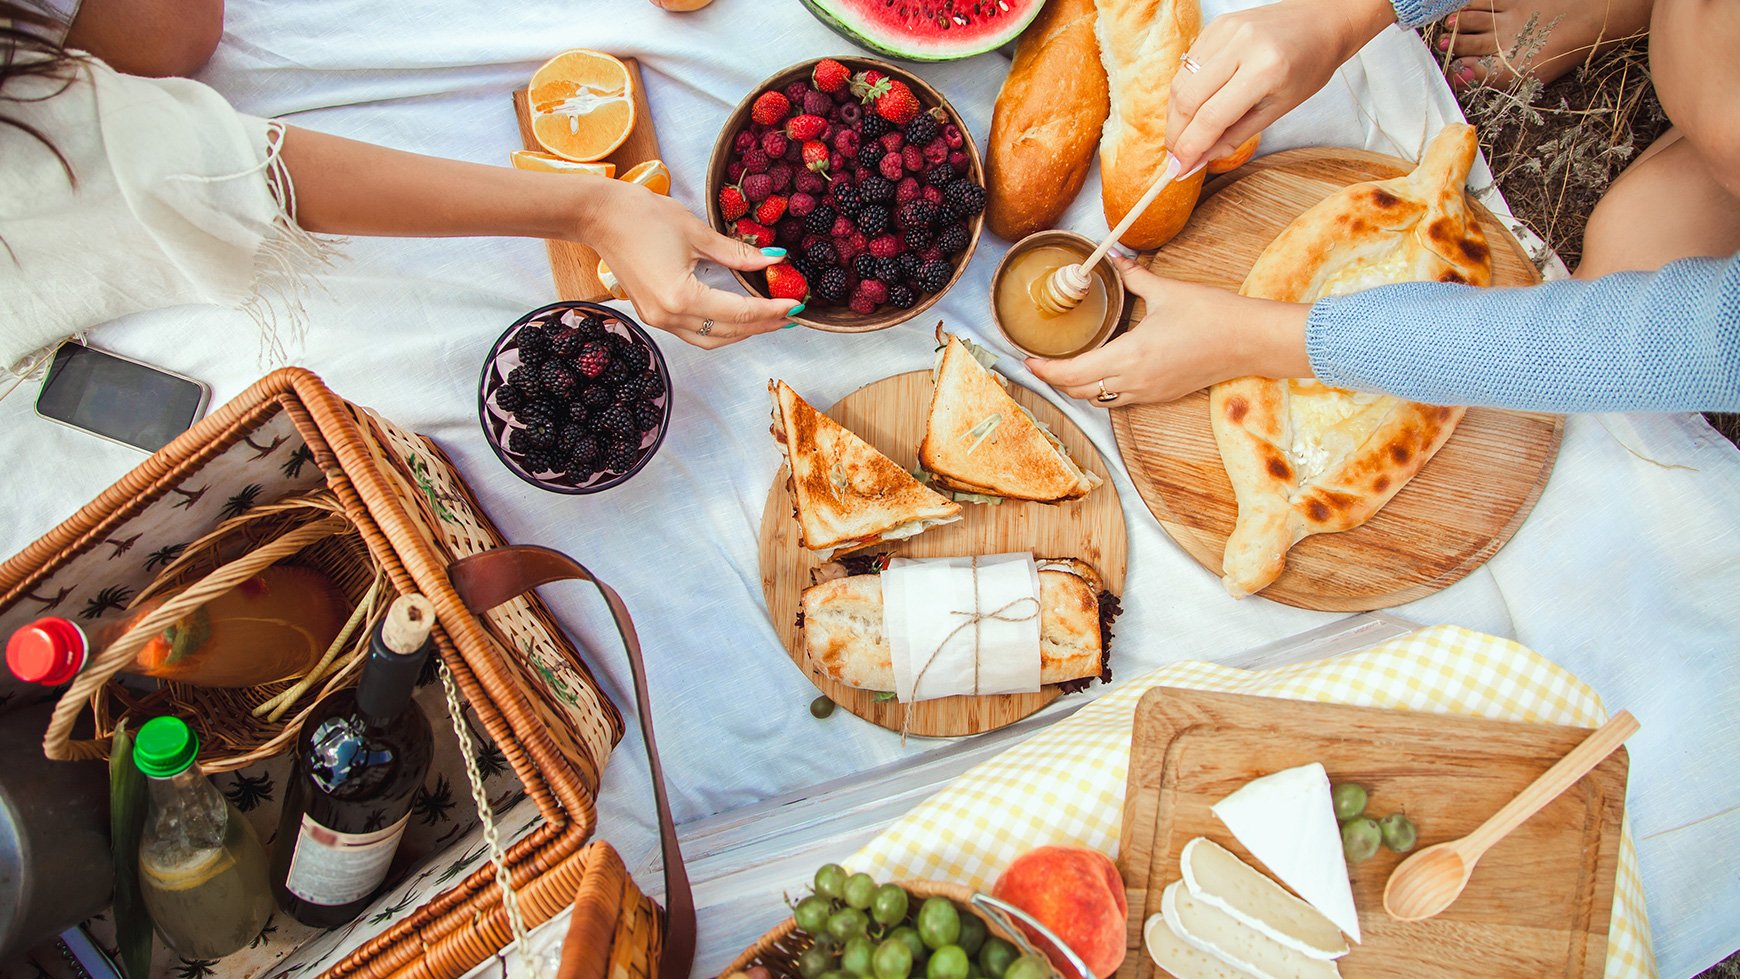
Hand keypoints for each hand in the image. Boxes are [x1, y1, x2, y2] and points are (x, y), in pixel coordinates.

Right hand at [584, 181, 798, 348]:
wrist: (599, 216)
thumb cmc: (643, 217)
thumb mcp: (698, 233)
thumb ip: (738, 254)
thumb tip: (773, 261)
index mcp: (682, 298)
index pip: (740, 313)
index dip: (771, 310)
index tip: (796, 305)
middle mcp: (669, 317)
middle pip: (728, 332)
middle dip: (762, 325)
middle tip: (790, 313)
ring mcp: (658, 320)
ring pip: (710, 339)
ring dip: (741, 332)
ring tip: (769, 318)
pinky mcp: (652, 314)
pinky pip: (693, 332)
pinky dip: (719, 329)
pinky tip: (736, 316)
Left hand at [1026, 254, 1311, 404]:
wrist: (1251, 341)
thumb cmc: (1214, 316)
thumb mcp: (1167, 290)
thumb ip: (1134, 276)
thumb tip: (1113, 256)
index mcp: (1130, 356)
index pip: (1072, 373)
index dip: (1044, 369)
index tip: (1027, 359)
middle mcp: (1135, 381)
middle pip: (1078, 391)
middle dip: (1054, 379)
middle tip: (1040, 361)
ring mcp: (1148, 393)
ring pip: (1098, 399)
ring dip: (1077, 386)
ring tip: (1065, 366)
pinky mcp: (1162, 395)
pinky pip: (1119, 400)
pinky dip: (1100, 390)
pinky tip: (1100, 371)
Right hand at [1167, 0, 1396, 170]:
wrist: (1321, 20)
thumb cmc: (1308, 66)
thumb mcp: (1278, 109)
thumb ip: (1235, 136)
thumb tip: (1198, 159)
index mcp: (1266, 68)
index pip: (1212, 117)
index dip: (1190, 148)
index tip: (1179, 170)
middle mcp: (1242, 44)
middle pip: (1187, 100)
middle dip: (1176, 135)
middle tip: (1176, 157)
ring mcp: (1225, 30)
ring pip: (1180, 83)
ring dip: (1175, 116)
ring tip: (1183, 135)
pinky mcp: (1216, 24)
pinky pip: (1186, 66)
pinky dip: (1184, 92)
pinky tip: (1194, 106)